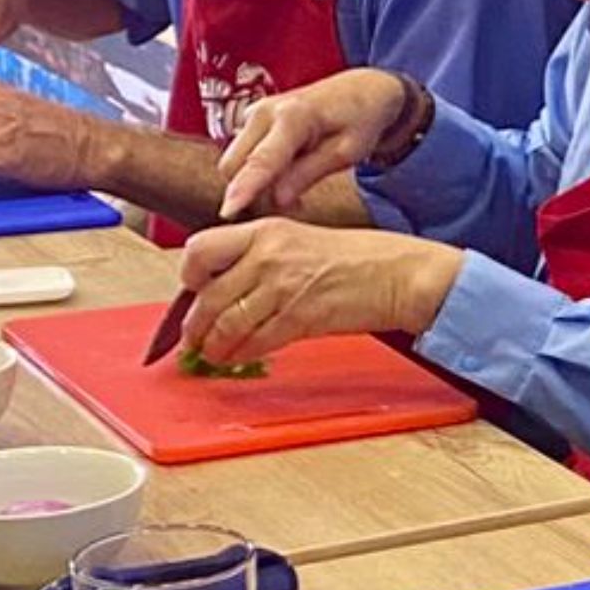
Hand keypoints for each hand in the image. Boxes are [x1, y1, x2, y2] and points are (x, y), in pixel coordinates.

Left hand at [177, 218, 461, 367]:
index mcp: (265, 231)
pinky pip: (257, 341)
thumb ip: (263, 258)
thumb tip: (229, 288)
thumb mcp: (302, 241)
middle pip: (208, 295)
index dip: (189, 277)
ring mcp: (283, 288)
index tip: (193, 292)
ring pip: (228, 323)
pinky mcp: (301, 317)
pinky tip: (239, 358)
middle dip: (194, 325)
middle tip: (192, 338)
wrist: (401, 275)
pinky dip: (242, 354)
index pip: (200, 250)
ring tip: (212, 355)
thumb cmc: (360, 259)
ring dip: (214, 345)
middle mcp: (267, 256)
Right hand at [217, 69, 414, 217]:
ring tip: (297, 190)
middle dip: (251, 192)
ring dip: (254, 184)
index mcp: (292, 117)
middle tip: (295, 205)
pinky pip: (241, 155)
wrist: (359, 91)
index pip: (262, 160)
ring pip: (234, 162)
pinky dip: (256, 173)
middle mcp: (263, 112)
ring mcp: (253, 114)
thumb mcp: (345, 153)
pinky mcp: (251, 120)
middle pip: (235, 165)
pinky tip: (287, 177)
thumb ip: (308, 174)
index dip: (245, 188)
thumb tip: (277, 200)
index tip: (229, 212)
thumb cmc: (358, 121)